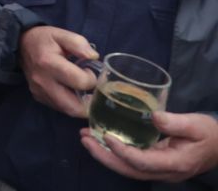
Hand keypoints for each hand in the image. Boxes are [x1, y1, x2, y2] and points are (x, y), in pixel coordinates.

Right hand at [18, 26, 98, 117]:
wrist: (21, 44)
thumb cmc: (44, 39)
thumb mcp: (61, 34)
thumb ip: (79, 44)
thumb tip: (94, 57)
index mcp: (49, 63)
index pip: (80, 82)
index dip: (92, 79)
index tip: (90, 71)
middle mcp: (43, 81)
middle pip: (73, 107)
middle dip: (90, 104)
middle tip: (94, 92)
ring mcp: (39, 91)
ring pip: (67, 111)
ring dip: (80, 105)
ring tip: (84, 91)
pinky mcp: (38, 97)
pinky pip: (59, 108)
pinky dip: (70, 103)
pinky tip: (71, 91)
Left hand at [80, 112, 217, 182]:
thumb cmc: (210, 134)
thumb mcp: (197, 125)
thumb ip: (176, 122)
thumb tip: (154, 116)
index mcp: (175, 164)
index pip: (142, 162)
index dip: (122, 151)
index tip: (106, 135)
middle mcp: (164, 172)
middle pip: (129, 170)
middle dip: (104, 156)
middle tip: (84, 139)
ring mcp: (159, 170)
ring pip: (128, 169)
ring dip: (105, 155)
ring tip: (86, 138)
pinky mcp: (156, 164)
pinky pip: (132, 163)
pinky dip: (115, 153)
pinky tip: (102, 140)